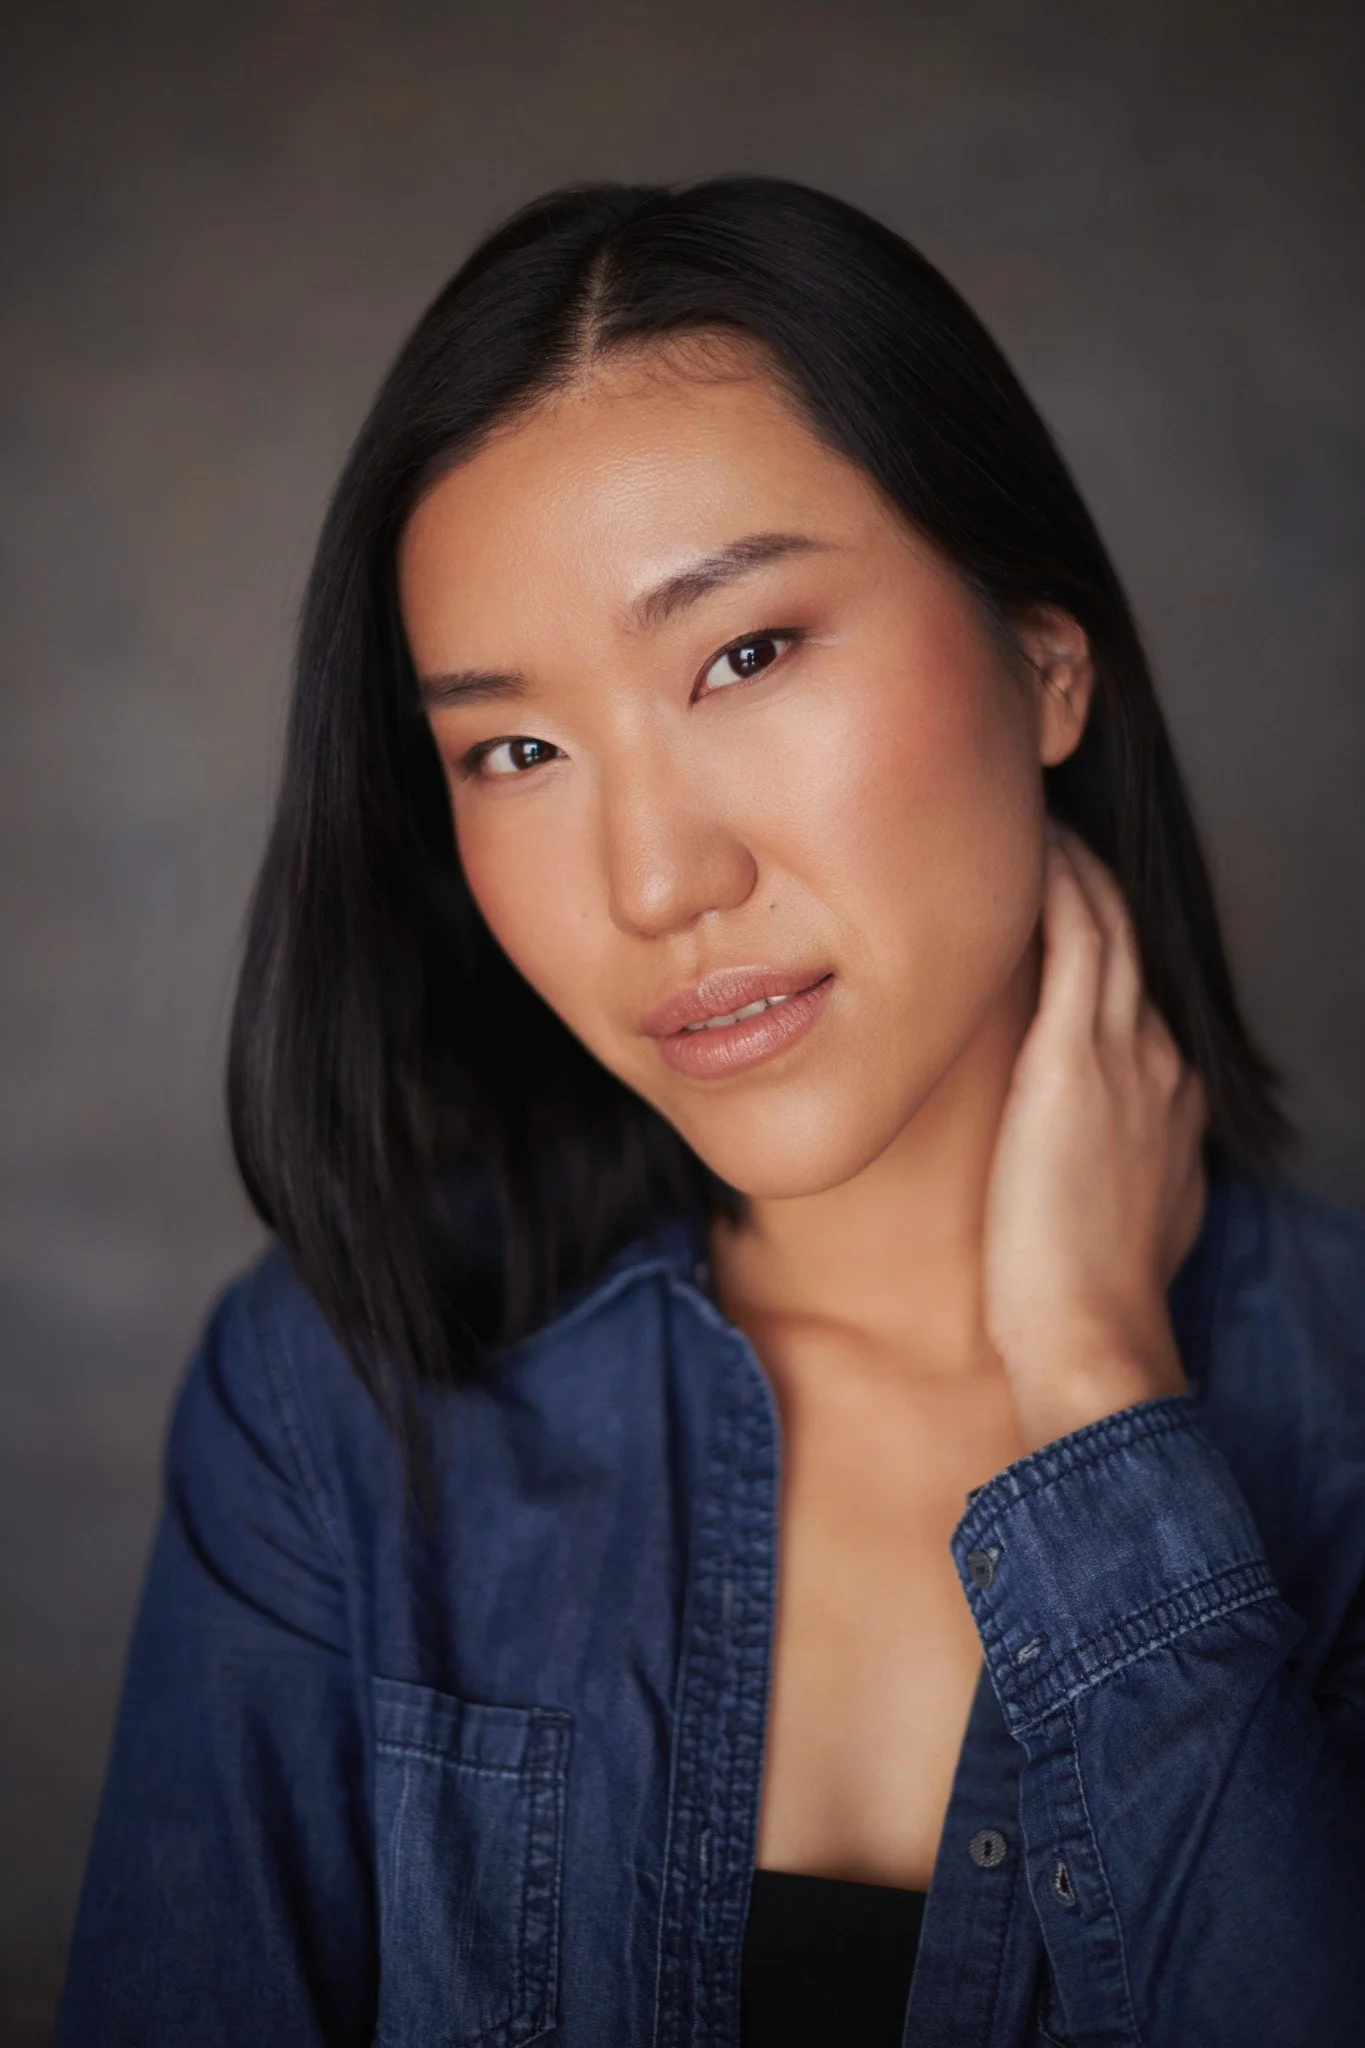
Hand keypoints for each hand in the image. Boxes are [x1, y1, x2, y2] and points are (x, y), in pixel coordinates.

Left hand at [982, 821, 1207, 1455]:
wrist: (1093, 1342)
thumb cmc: (1086, 1301)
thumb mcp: (1121, 1215)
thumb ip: (1109, 1164)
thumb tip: (1078, 1155)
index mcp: (1172, 1095)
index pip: (1135, 985)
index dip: (1099, 931)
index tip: (1056, 896)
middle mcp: (1162, 1060)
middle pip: (1127, 936)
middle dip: (1087, 877)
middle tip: (1036, 823)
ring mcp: (1125, 1055)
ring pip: (1104, 921)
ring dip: (1068, 862)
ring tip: (1025, 812)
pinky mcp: (1075, 1061)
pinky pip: (1072, 939)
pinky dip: (1052, 885)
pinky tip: (1024, 845)